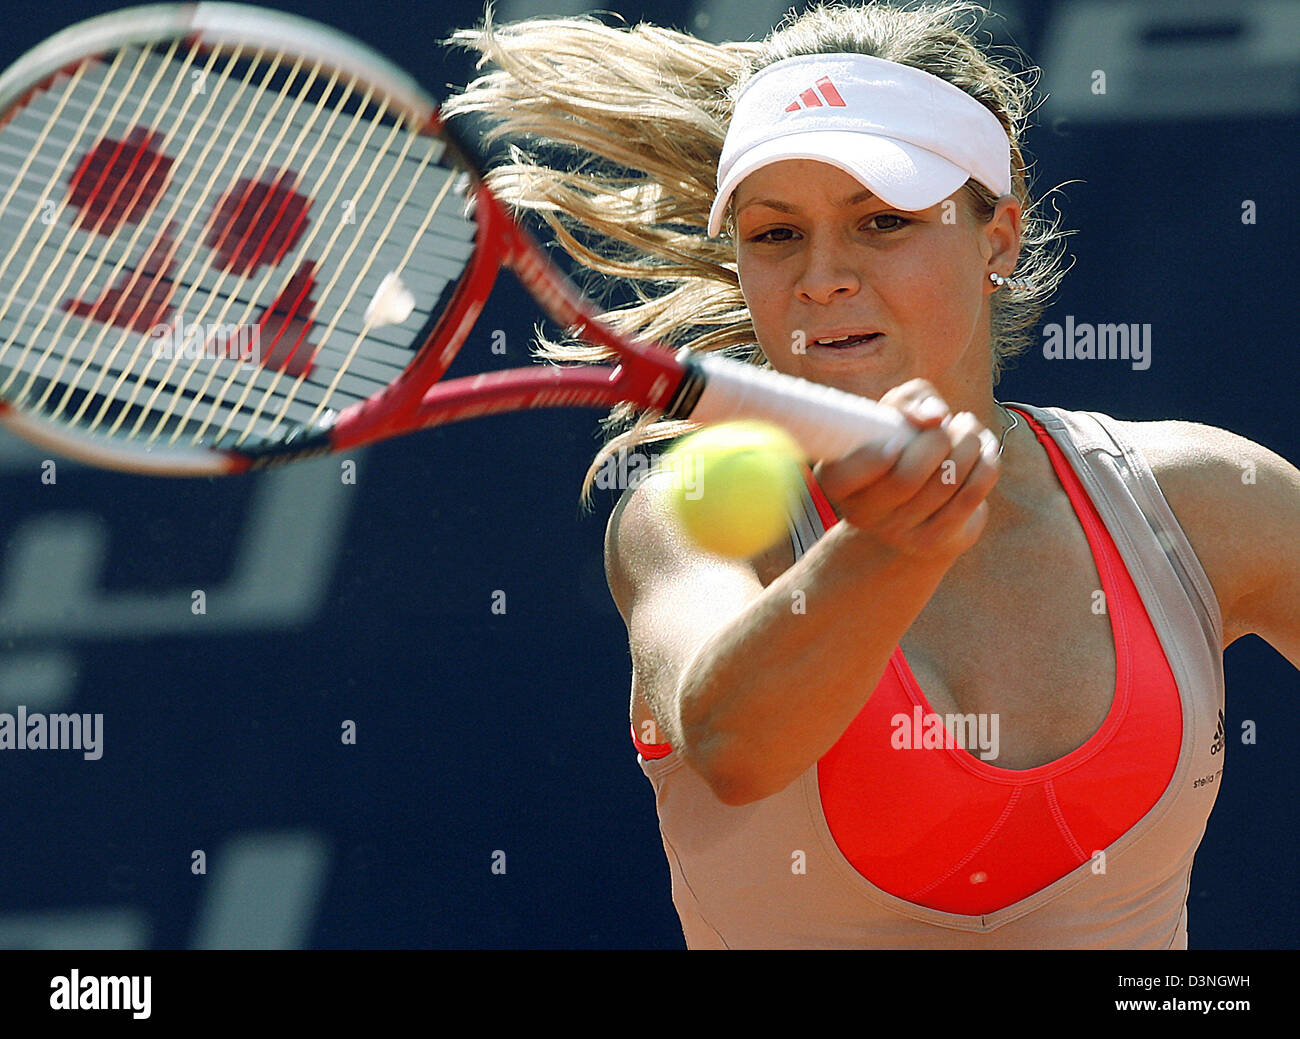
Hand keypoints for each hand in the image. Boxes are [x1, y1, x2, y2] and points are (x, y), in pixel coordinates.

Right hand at [812, 379, 1001, 559]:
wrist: (916, 500)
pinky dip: (985, 464)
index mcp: (836, 480)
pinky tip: (984, 449)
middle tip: (950, 423)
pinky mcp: (932, 540)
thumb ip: (907, 400)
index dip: (871, 459)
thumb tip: (933, 417)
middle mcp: (861, 513)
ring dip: (968, 444)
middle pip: (907, 478)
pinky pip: (970, 498)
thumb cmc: (901, 442)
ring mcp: (897, 532)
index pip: (845, 476)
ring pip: (945, 484)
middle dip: (939, 440)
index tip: (896, 443)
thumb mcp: (893, 415)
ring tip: (968, 428)